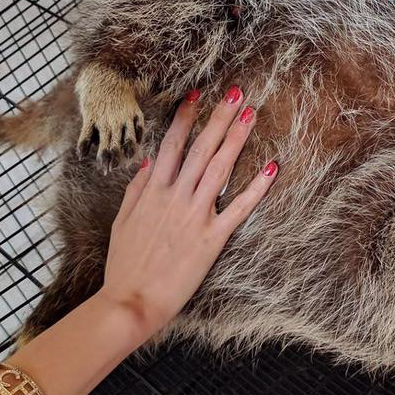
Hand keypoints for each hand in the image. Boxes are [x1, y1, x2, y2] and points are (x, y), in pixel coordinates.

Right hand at [98, 87, 276, 338]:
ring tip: (251, 114)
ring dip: (237, 138)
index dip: (185, 116)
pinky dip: (257, 187)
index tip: (197, 94)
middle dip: (219, 117)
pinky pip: (239, 208)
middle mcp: (175, 197)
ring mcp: (195, 216)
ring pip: (220, 168)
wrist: (131, 302)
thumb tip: (148, 161)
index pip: (171, 143)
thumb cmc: (125, 265)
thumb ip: (136, 189)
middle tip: (236, 92)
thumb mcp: (122, 221)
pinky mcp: (212, 238)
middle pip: (201, 148)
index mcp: (153, 191)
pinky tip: (271, 166)